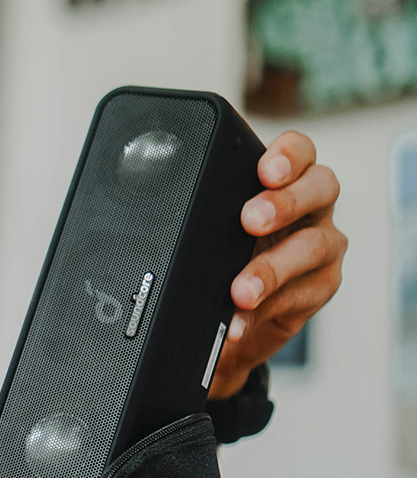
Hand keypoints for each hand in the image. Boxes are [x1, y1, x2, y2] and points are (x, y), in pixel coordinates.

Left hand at [207, 131, 346, 399]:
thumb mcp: (205, 231)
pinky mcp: (319, 287)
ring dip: (272, 269)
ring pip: (314, 246)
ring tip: (240, 291)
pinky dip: (264, 309)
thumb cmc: (218, 260)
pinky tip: (240, 320)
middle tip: (251, 220)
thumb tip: (156, 219)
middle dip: (285, 202)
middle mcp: (310, 207)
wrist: (229, 325)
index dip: (288, 155)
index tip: (265, 170)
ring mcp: (320, 246)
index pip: (298, 151)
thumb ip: (198, 216)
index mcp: (284, 181)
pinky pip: (300, 296)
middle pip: (321, 187)